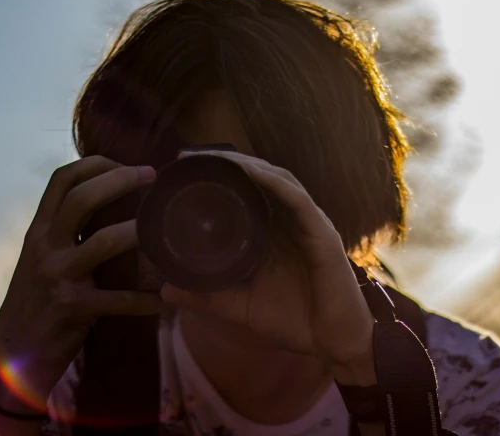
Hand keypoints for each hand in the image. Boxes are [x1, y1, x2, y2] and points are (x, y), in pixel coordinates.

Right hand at [0, 156, 164, 413]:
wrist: (12, 357)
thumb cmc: (35, 302)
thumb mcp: (42, 259)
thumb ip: (66, 233)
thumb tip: (106, 205)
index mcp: (39, 231)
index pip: (61, 180)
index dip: (95, 164)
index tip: (127, 164)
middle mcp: (45, 247)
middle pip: (81, 198)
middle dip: (120, 180)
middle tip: (152, 176)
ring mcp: (58, 276)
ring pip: (103, 241)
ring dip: (138, 233)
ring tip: (165, 231)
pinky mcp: (73, 308)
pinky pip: (119, 300)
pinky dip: (146, 300)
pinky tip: (167, 299)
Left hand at [160, 151, 375, 383]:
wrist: (333, 344)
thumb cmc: (295, 321)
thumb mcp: (241, 306)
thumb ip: (207, 296)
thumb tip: (166, 290)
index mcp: (274, 233)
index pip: (247, 192)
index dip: (221, 175)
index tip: (185, 167)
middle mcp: (291, 222)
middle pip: (261, 178)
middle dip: (229, 163)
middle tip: (192, 156)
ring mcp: (308, 225)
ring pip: (279, 181)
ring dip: (250, 166)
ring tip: (218, 157)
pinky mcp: (322, 235)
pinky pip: (299, 201)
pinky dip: (277, 184)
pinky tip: (255, 173)